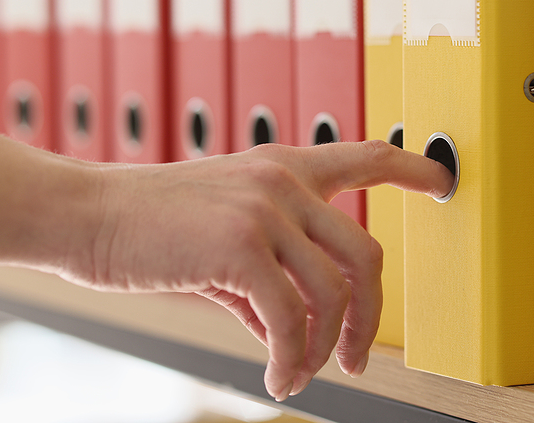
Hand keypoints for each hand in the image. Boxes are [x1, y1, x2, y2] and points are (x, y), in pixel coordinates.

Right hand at [70, 141, 453, 401]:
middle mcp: (284, 182)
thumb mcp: (225, 235)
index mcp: (284, 169)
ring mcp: (265, 209)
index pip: (365, 156)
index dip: (412, 168)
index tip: (443, 179)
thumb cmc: (154, 225)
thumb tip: (298, 328)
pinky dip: (292, 358)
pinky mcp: (241, 245)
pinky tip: (278, 377)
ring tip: (299, 374)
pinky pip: (291, 318)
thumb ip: (271, 269)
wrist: (90, 216)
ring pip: (332, 294)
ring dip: (324, 349)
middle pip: (367, 253)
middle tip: (358, 358)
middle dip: (371, 316)